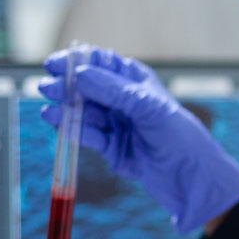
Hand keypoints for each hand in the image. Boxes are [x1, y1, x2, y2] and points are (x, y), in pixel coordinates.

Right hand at [39, 45, 238, 233]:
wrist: (192, 178)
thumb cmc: (180, 135)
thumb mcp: (148, 107)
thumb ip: (113, 90)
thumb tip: (80, 73)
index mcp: (136, 82)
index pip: (102, 64)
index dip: (77, 61)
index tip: (55, 64)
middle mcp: (124, 101)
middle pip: (88, 88)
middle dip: (67, 86)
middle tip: (47, 87)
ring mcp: (117, 124)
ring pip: (85, 113)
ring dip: (66, 109)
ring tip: (49, 108)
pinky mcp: (112, 148)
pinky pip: (88, 136)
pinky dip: (73, 130)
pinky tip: (58, 123)